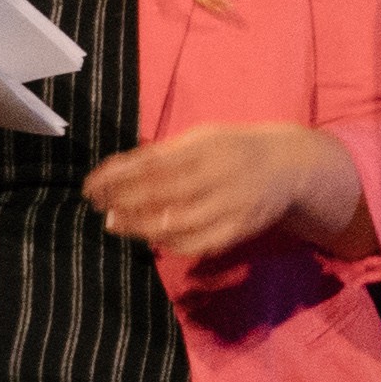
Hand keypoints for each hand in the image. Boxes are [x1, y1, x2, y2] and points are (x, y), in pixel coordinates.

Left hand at [86, 120, 365, 263]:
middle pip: (162, 192)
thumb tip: (117, 170)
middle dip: (124, 201)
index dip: (118, 176)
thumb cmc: (233, 149)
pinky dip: (172, 243)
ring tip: (115, 224)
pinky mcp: (241, 228)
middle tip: (98, 206)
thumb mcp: (203, 138)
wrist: (289, 166)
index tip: (91, 185)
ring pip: (178, 221)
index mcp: (207, 146)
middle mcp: (219, 174)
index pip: (152, 163)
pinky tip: (152, 238)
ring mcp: (231, 204)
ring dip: (141, 225)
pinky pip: (200, 243)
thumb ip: (165, 153)